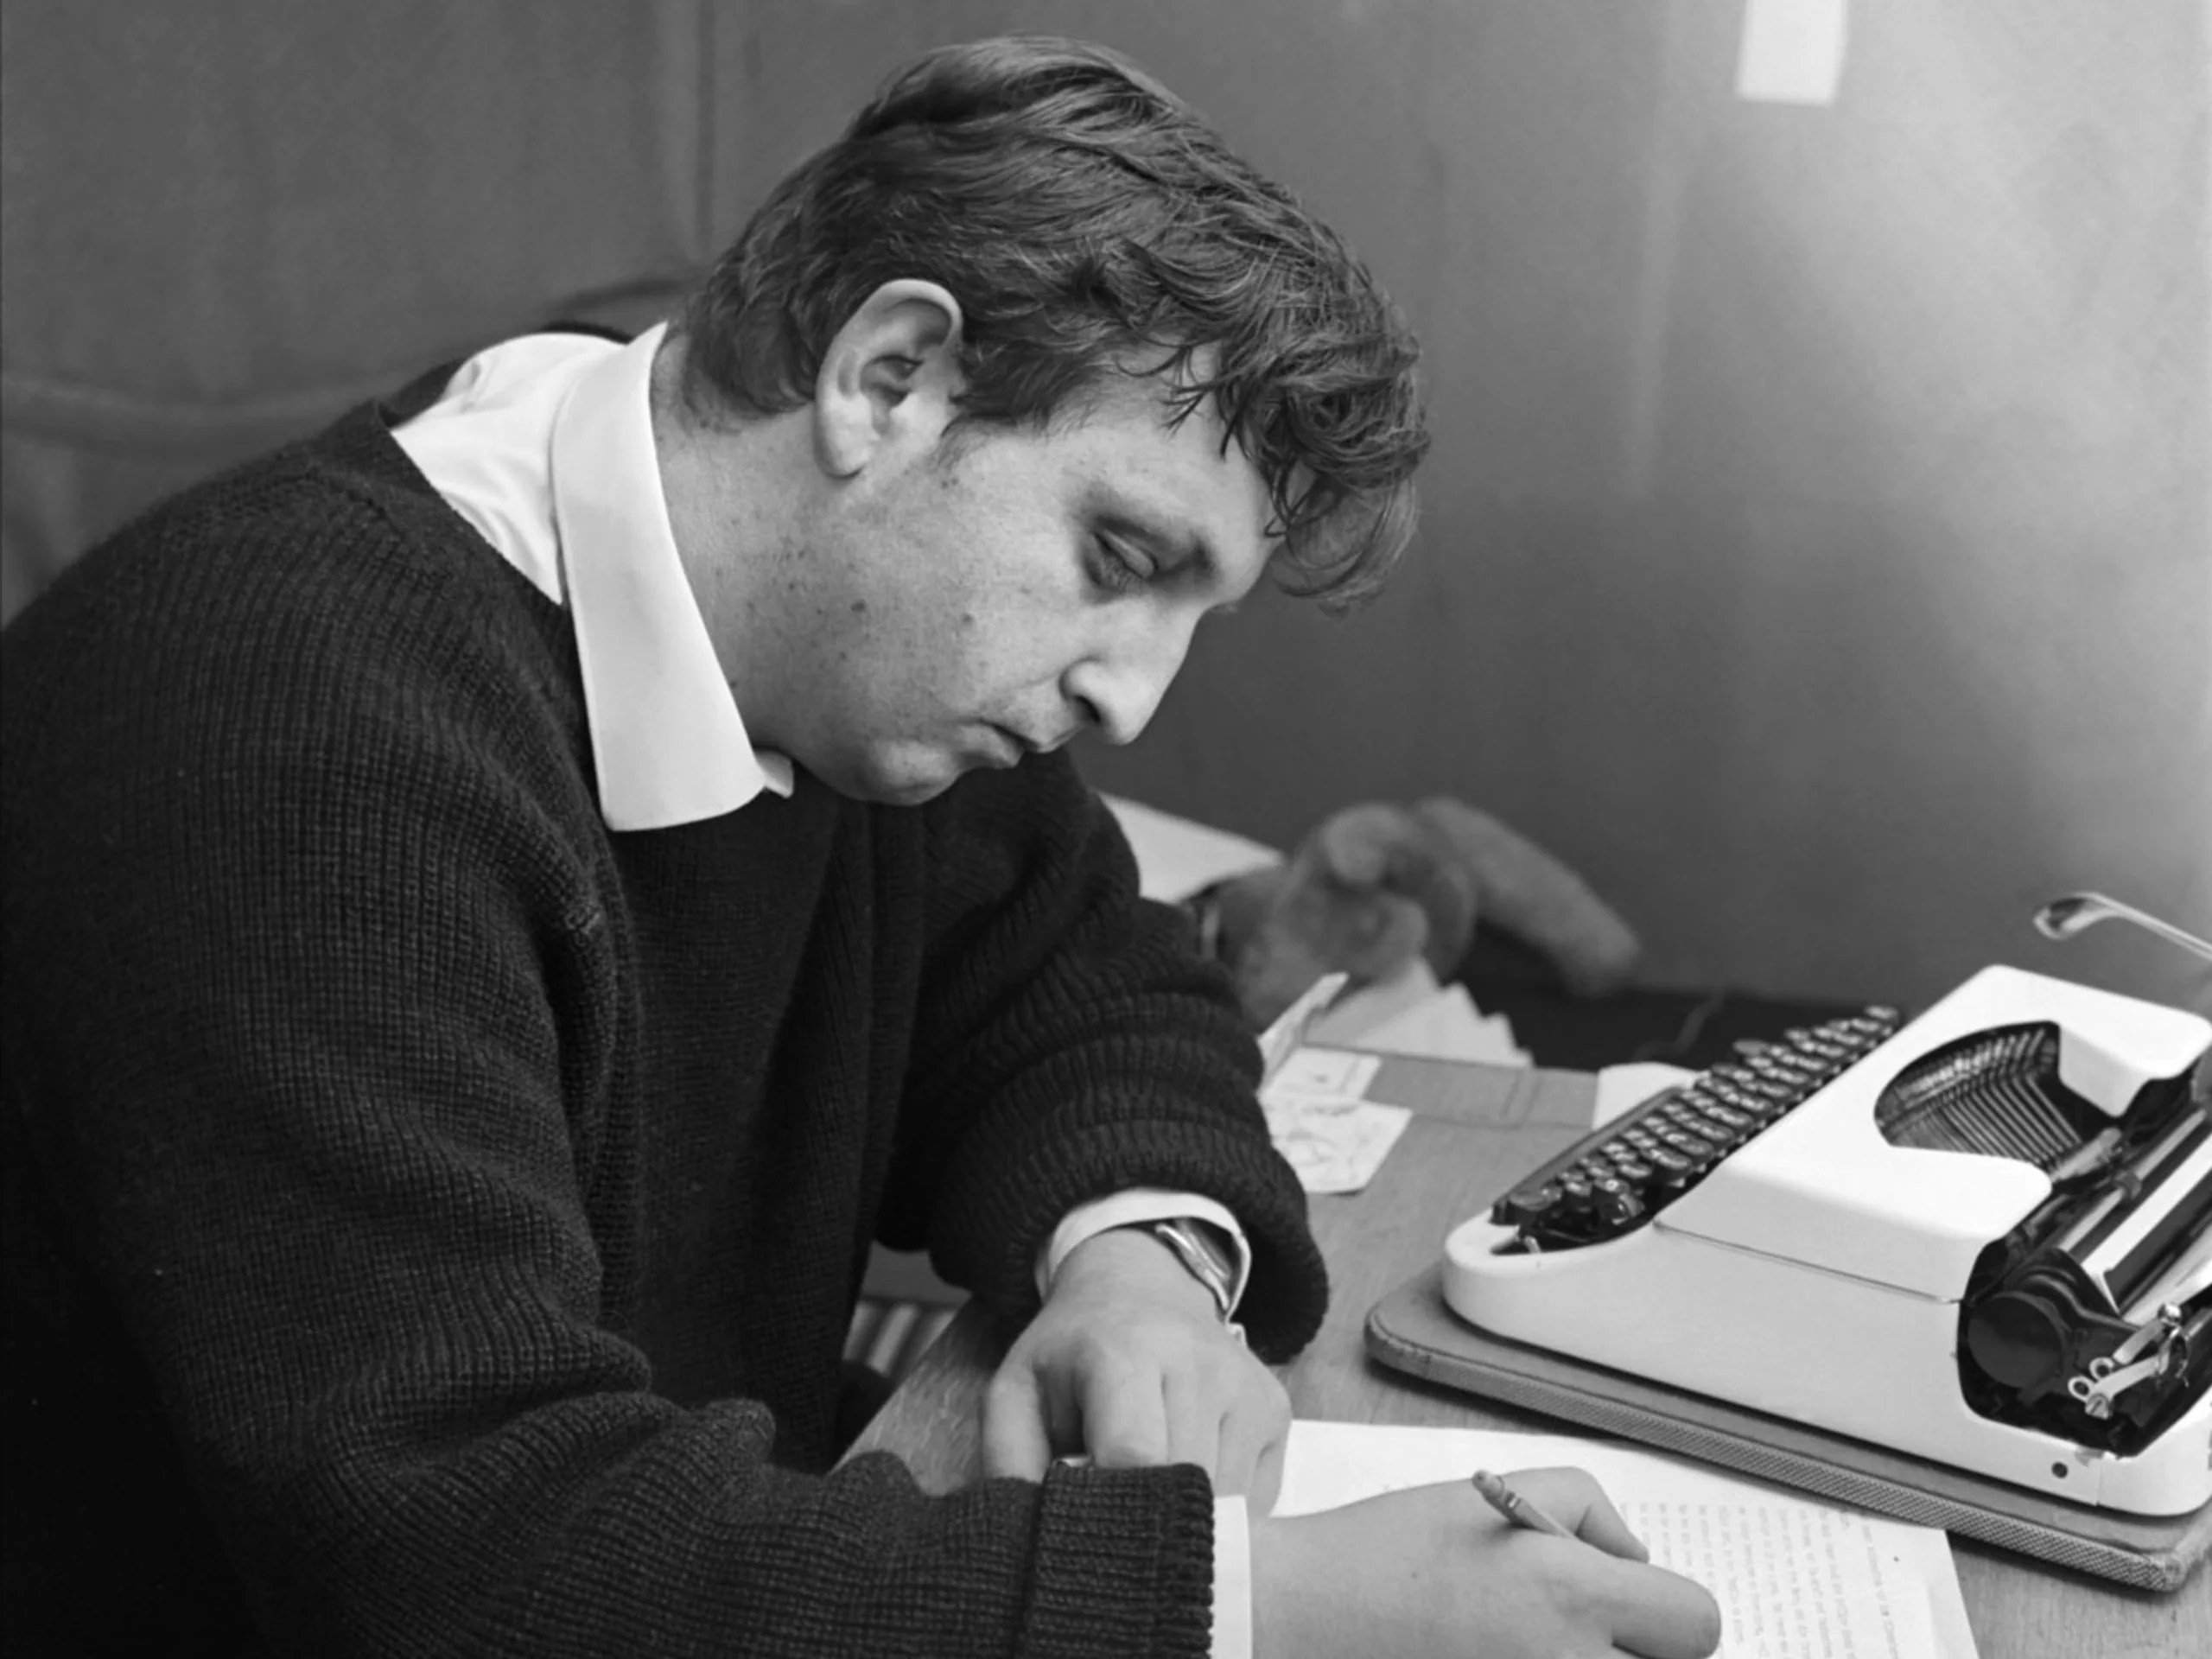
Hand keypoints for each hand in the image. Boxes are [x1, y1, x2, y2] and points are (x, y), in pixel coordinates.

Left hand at [981, 1225, 1291, 1511]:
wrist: (1140, 1289)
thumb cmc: (1071, 1353)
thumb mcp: (1016, 1390)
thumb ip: (1008, 1461)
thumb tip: (1029, 1538)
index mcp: (1124, 1350)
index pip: (1135, 1455)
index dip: (1111, 1508)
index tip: (1088, 1528)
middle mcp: (1199, 1362)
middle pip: (1183, 1489)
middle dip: (1145, 1521)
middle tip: (1113, 1514)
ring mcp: (1246, 1386)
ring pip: (1224, 1503)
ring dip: (1182, 1517)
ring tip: (1147, 1479)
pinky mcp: (1276, 1410)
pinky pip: (1254, 1500)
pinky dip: (1217, 1507)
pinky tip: (1185, 1471)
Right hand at [1251, 1467, 1721, 1658]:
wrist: (1302, 1616)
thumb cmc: (1389, 1553)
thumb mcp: (1497, 1497)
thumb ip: (1589, 1512)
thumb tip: (1633, 1561)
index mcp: (1572, 1596)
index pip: (1698, 1623)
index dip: (1669, 1607)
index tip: (1633, 1604)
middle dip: (1641, 1649)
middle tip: (1585, 1629)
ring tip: (1538, 1645)